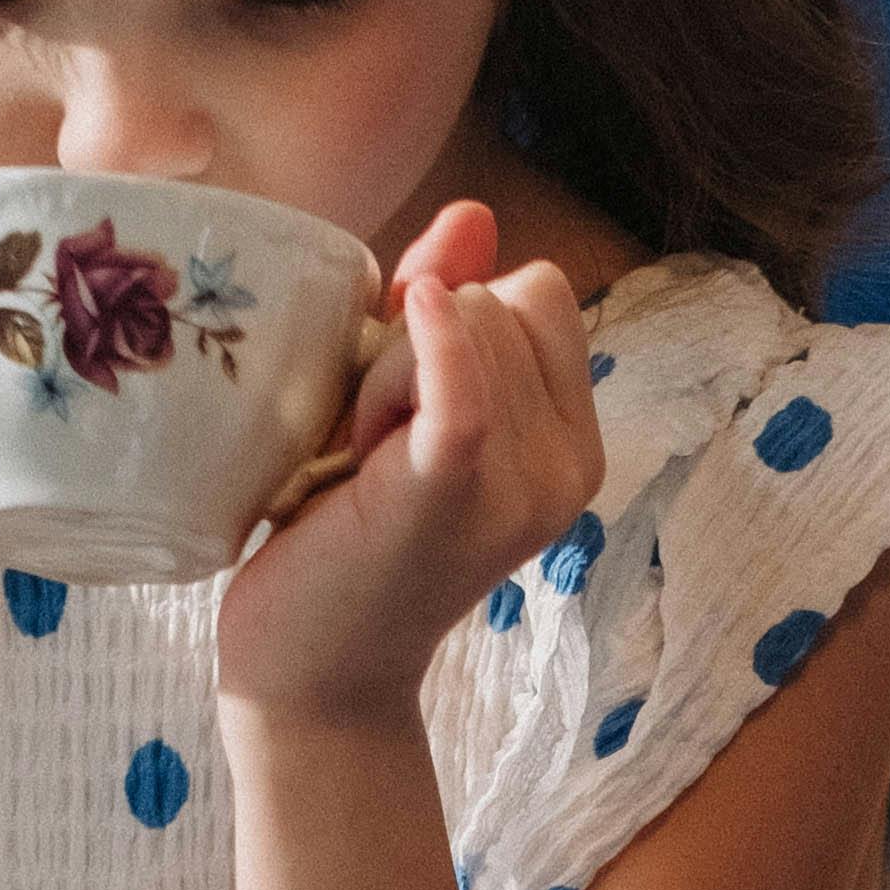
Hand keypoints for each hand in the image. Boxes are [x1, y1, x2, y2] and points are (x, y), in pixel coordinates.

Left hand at [214, 199, 605, 729]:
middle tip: (372, 450)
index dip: (462, 318)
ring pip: (458, 325)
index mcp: (573, 446)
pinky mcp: (450, 493)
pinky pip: (463, 384)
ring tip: (359, 465)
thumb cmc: (347, 539)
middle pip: (498, 302)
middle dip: (418, 347)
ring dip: (385, 373)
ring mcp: (517, 485)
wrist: (316, 675)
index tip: (408, 404)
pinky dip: (438, 340)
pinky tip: (408, 312)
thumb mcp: (400, 409)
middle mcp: (566, 467)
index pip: (539, 294)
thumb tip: (474, 214)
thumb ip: (441, 310)